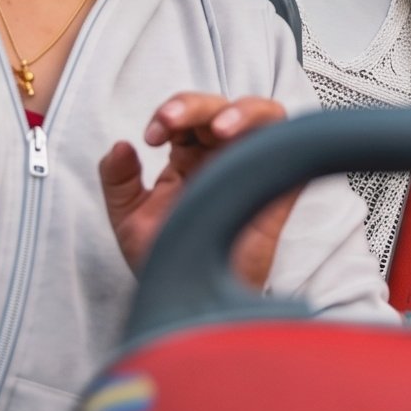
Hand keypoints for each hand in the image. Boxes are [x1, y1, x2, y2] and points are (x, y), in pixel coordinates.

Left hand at [98, 92, 299, 286]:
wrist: (193, 303)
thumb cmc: (169, 262)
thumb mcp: (130, 220)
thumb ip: (118, 181)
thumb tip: (120, 145)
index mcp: (189, 158)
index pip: (187, 116)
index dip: (171, 113)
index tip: (150, 138)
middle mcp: (222, 156)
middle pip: (221, 107)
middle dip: (194, 106)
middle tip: (170, 122)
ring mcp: (252, 167)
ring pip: (264, 114)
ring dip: (243, 112)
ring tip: (221, 128)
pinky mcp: (279, 186)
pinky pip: (292, 145)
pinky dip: (280, 132)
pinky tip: (252, 143)